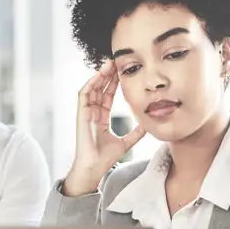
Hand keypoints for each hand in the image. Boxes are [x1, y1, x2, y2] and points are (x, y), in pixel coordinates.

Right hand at [63, 60, 145, 196]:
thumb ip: (136, 133)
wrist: (94, 167)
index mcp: (101, 118)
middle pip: (99, 89)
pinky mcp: (81, 115)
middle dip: (107, 75)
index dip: (114, 84)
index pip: (108, 96)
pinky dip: (90, 85)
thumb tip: (148, 126)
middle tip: (117, 62)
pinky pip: (83, 96)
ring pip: (91, 89)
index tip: (123, 72)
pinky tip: (98, 76)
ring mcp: (86, 114)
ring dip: (99, 76)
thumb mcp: (126, 143)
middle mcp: (92, 113)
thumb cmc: (105, 158)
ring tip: (108, 65)